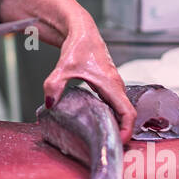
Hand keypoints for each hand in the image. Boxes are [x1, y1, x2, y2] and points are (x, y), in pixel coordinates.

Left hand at [43, 12, 134, 141]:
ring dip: (118, 125)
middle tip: (109, 147)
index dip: (127, 130)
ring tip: (105, 140)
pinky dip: (112, 116)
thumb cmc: (78, 46)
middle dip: (122, 132)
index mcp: (111, 84)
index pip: (128, 112)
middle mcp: (116, 86)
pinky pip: (116, 105)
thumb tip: (50, 104)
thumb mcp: (63, 67)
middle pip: (127, 115)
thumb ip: (54, 85)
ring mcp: (114, 86)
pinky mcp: (108, 86)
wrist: (82, 31)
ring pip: (122, 110)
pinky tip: (100, 124)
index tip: (119, 142)